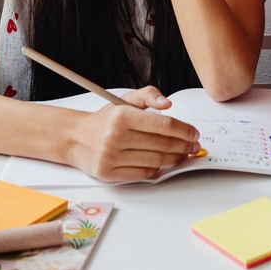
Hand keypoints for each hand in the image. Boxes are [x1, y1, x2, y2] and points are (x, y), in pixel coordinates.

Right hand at [68, 86, 201, 182]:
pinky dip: (157, 170)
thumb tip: (168, 104)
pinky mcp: (108, 174)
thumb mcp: (125, 100)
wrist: (76, 138)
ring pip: (155, 161)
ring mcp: (111, 157)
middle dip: (184, 146)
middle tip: (194, 145)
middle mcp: (116, 137)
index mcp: (123, 116)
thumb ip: (149, 95)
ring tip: (183, 154)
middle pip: (162, 144)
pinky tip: (164, 163)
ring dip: (174, 159)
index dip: (184, 130)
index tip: (194, 133)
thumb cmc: (107, 119)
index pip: (163, 125)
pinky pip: (142, 175)